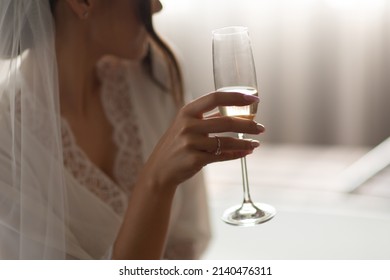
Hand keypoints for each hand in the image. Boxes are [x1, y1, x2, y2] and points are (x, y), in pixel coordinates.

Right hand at [139, 91, 264, 191]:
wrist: (160, 169)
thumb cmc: (177, 144)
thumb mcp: (186, 125)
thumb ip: (208, 118)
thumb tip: (236, 114)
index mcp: (187, 111)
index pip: (215, 98)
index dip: (237, 97)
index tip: (255, 99)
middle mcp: (188, 125)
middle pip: (226, 122)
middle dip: (248, 125)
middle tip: (261, 128)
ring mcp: (190, 143)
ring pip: (226, 142)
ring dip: (245, 143)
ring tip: (256, 143)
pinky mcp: (194, 159)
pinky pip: (221, 156)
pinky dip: (236, 155)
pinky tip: (246, 153)